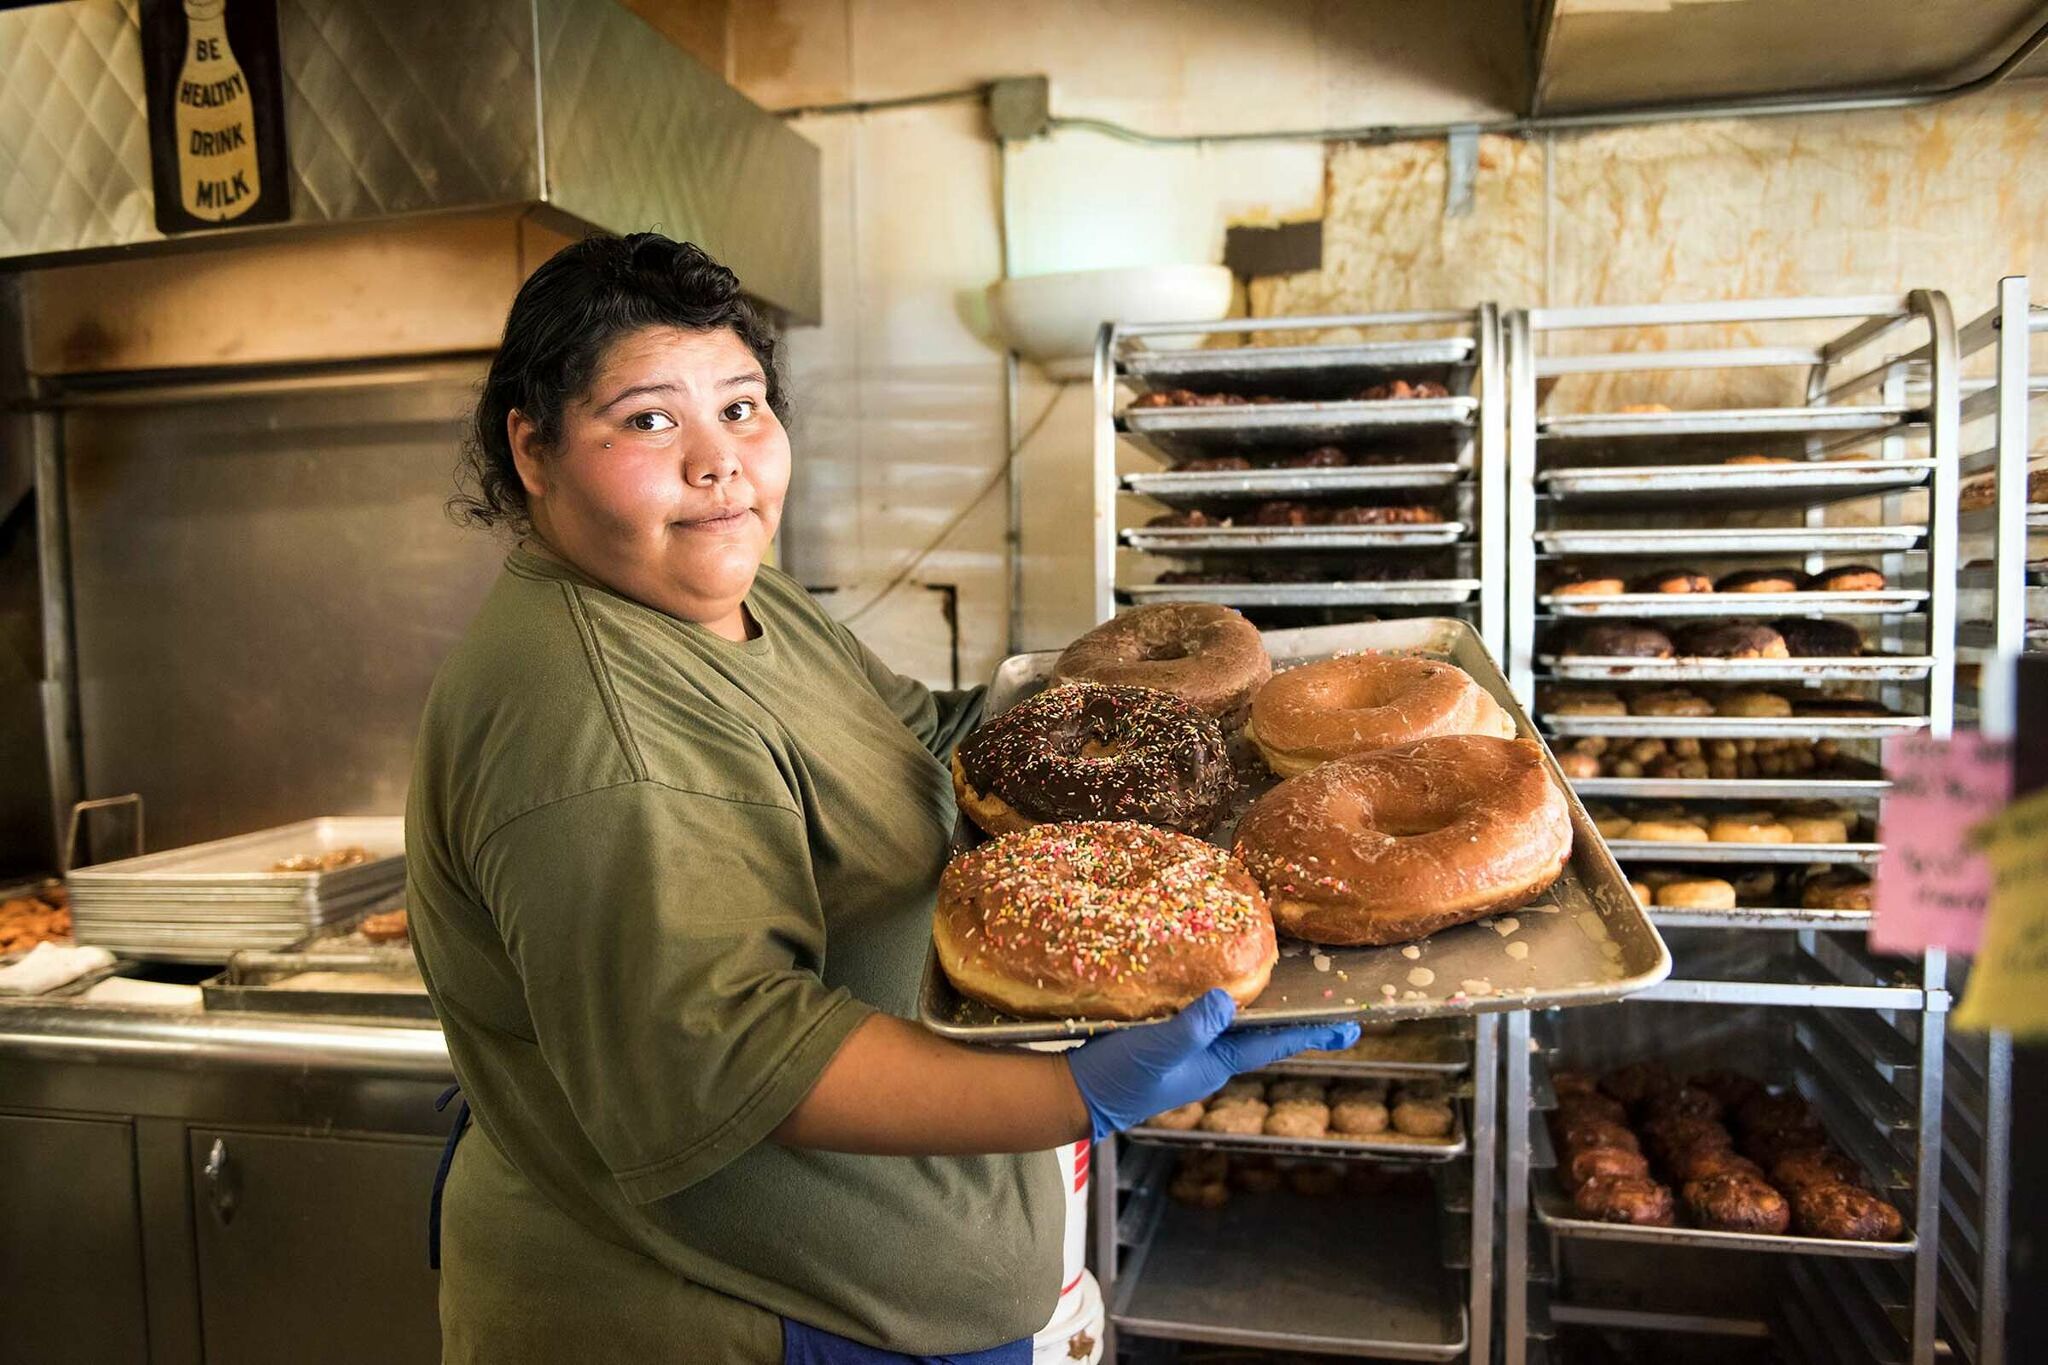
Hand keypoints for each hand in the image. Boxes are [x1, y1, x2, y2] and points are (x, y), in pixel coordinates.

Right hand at [1063, 989, 1361, 1141]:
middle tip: (1328, 1004)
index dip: (1310, 1033)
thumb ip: (1194, 1025)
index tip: (1349, 1027)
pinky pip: (1202, 1020)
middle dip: (1291, 1018)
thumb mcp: (1157, 1049)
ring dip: (1259, 1009)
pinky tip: (1215, 987)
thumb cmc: (1117, 1078)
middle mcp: (1208, 1061)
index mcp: (1215, 1065)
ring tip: (1283, 988)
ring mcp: (1186, 1055)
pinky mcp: (1162, 1044)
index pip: (1272, 1044)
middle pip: (1259, 1034)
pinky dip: (1218, 1004)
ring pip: (1231, 1026)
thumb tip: (1231, 999)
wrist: (1072, 1096)